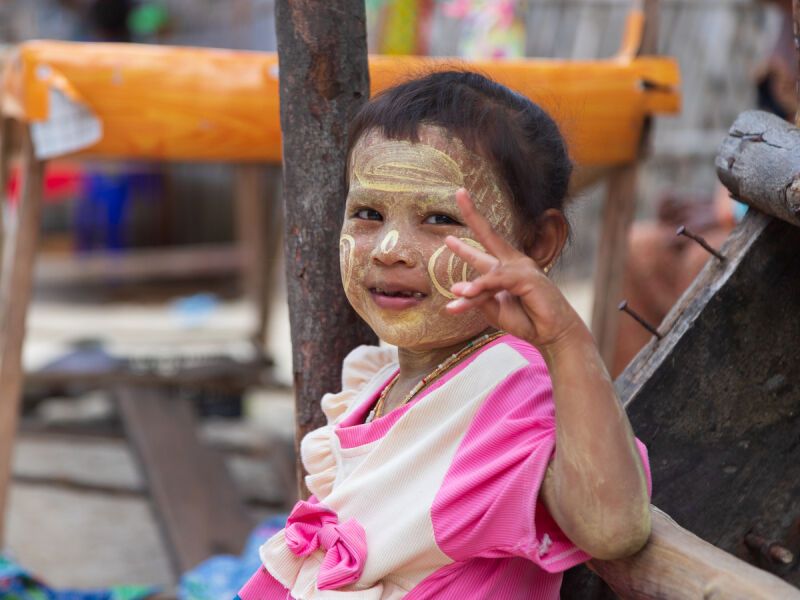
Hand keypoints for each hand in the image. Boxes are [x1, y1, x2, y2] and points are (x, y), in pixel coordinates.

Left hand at [445, 189, 582, 350]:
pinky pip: (496, 280)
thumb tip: (457, 288)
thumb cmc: (526, 320)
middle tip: (459, 192)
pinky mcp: (527, 276)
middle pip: (489, 234)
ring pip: (486, 274)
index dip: (464, 246)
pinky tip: (467, 294)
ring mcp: (522, 267)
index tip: (447, 238)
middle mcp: (513, 262)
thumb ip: (478, 297)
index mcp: (505, 269)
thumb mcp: (494, 310)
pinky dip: (481, 288)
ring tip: (454, 304)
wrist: (551, 333)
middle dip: (473, 214)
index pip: (482, 252)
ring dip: (470, 292)